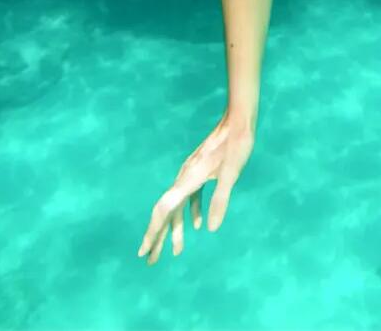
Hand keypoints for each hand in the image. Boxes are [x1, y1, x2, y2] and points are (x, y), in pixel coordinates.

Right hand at [138, 115, 254, 263]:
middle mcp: (184, 177)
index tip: (143, 251)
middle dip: (158, 236)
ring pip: (177, 205)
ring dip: (175, 228)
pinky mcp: (199, 171)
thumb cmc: (236, 145)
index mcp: (188, 179)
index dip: (153, 231)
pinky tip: (198, 224)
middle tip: (150, 260)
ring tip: (176, 250)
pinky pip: (189, 196)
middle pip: (166, 211)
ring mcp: (190, 173)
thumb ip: (220, 200)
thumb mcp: (231, 173)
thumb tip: (209, 230)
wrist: (237, 121)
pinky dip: (190, 212)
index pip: (164, 210)